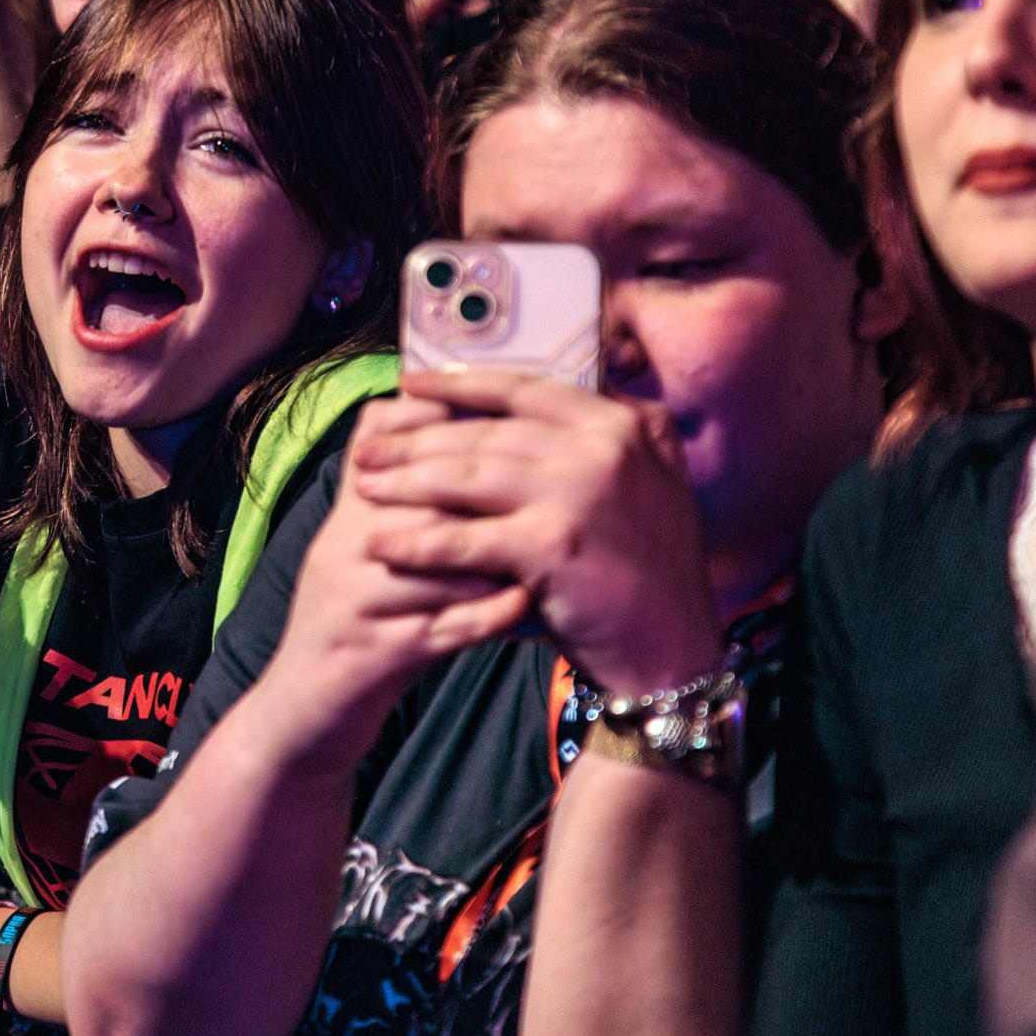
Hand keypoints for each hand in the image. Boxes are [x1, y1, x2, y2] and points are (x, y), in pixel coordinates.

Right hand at [243, 405, 533, 780]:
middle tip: (558, 487)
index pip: (385, 442)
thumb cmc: (357, 626)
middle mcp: (341, 546)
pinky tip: (528, 613)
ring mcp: (352, 600)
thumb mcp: (369, 558)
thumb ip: (412, 509)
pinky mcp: (369, 653)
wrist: (299, 715)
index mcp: (344, 516)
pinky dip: (489, 617)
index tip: (517, 429)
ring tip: (554, 553)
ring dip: (499, 558)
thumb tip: (472, 450)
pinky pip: (439, 628)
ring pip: (436, 561)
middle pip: (421, 495)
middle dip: (492, 493)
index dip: (446, 427)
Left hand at [349, 372, 720, 698]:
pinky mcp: (551, 545)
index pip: (524, 389)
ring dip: (405, 482)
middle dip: (416, 440)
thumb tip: (545, 394)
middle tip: (368, 448)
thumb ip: (605, 437)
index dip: (459, 385)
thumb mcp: (650, 482)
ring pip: (467, 477)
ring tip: (364, 486)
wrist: (671, 649)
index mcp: (622, 424)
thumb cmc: (648, 569)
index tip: (409, 386)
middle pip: (485, 434)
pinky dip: (417, 542)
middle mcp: (603, 448)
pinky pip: (464, 538)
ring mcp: (577, 494)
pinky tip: (382, 543)